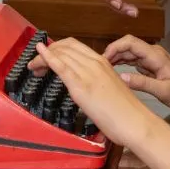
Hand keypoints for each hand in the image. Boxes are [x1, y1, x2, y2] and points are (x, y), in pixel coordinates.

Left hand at [33, 38, 159, 147]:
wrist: (135, 123)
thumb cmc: (125, 111)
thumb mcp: (109, 87)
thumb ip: (96, 80)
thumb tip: (84, 83)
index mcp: (102, 62)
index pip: (74, 46)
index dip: (57, 48)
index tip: (47, 57)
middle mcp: (95, 63)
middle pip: (65, 47)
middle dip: (47, 52)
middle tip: (36, 64)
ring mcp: (88, 73)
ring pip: (61, 55)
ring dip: (42, 58)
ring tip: (33, 67)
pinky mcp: (81, 86)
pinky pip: (61, 66)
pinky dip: (47, 57)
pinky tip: (38, 54)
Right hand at [103, 35, 169, 114]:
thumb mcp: (163, 91)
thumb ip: (142, 83)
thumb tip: (121, 77)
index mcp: (156, 56)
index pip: (131, 43)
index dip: (115, 47)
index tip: (103, 59)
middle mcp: (153, 53)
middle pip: (128, 45)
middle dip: (113, 52)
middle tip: (99, 66)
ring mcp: (151, 58)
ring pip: (129, 52)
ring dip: (116, 58)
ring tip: (102, 68)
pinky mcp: (150, 65)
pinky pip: (133, 60)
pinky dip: (122, 63)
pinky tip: (113, 70)